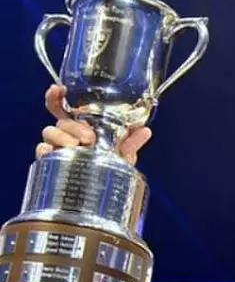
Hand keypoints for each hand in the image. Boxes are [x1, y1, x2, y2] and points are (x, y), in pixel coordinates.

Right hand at [36, 85, 151, 164]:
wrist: (104, 192)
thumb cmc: (111, 166)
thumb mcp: (124, 153)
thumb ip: (132, 142)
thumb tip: (145, 130)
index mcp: (81, 127)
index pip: (64, 107)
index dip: (57, 96)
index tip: (58, 89)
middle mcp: (67, 134)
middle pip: (62, 121)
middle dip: (75, 127)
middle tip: (89, 138)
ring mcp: (57, 147)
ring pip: (50, 132)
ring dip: (62, 137)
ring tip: (76, 146)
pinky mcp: (50, 161)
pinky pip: (42, 151)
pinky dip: (45, 150)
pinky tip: (51, 151)